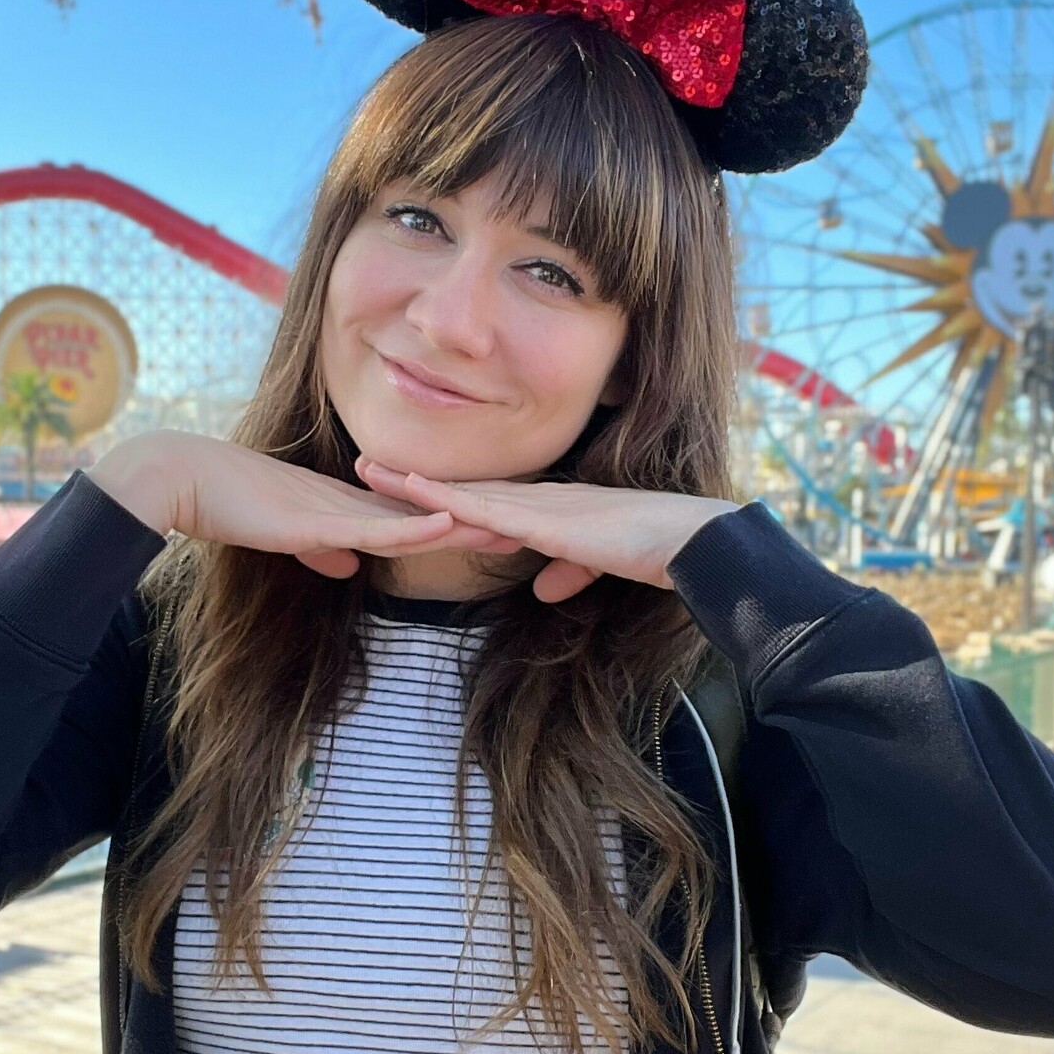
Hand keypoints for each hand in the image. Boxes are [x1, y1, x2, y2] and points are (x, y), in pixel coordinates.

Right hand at [85, 431, 530, 580]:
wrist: (184, 480)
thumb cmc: (226, 506)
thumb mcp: (285, 535)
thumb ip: (321, 548)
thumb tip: (348, 566)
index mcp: (347, 506)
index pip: (414, 516)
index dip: (458, 523)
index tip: (501, 528)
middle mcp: (352, 502)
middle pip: (427, 513)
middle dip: (477, 521)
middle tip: (531, 526)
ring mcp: (338, 508)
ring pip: (414, 518)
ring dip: (462, 524)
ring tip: (512, 526)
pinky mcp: (318, 520)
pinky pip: (376, 527)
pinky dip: (414, 528)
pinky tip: (448, 524)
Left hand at [352, 455, 740, 602]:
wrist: (689, 542)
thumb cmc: (656, 551)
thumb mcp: (602, 564)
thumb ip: (571, 571)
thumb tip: (545, 589)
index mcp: (551, 508)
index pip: (485, 498)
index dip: (442, 491)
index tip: (401, 485)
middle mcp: (538, 499)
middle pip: (461, 487)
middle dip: (411, 479)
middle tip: (363, 464)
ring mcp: (539, 507)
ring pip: (462, 493)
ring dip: (412, 483)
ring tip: (367, 470)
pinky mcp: (546, 522)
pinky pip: (485, 510)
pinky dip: (446, 500)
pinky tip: (413, 491)